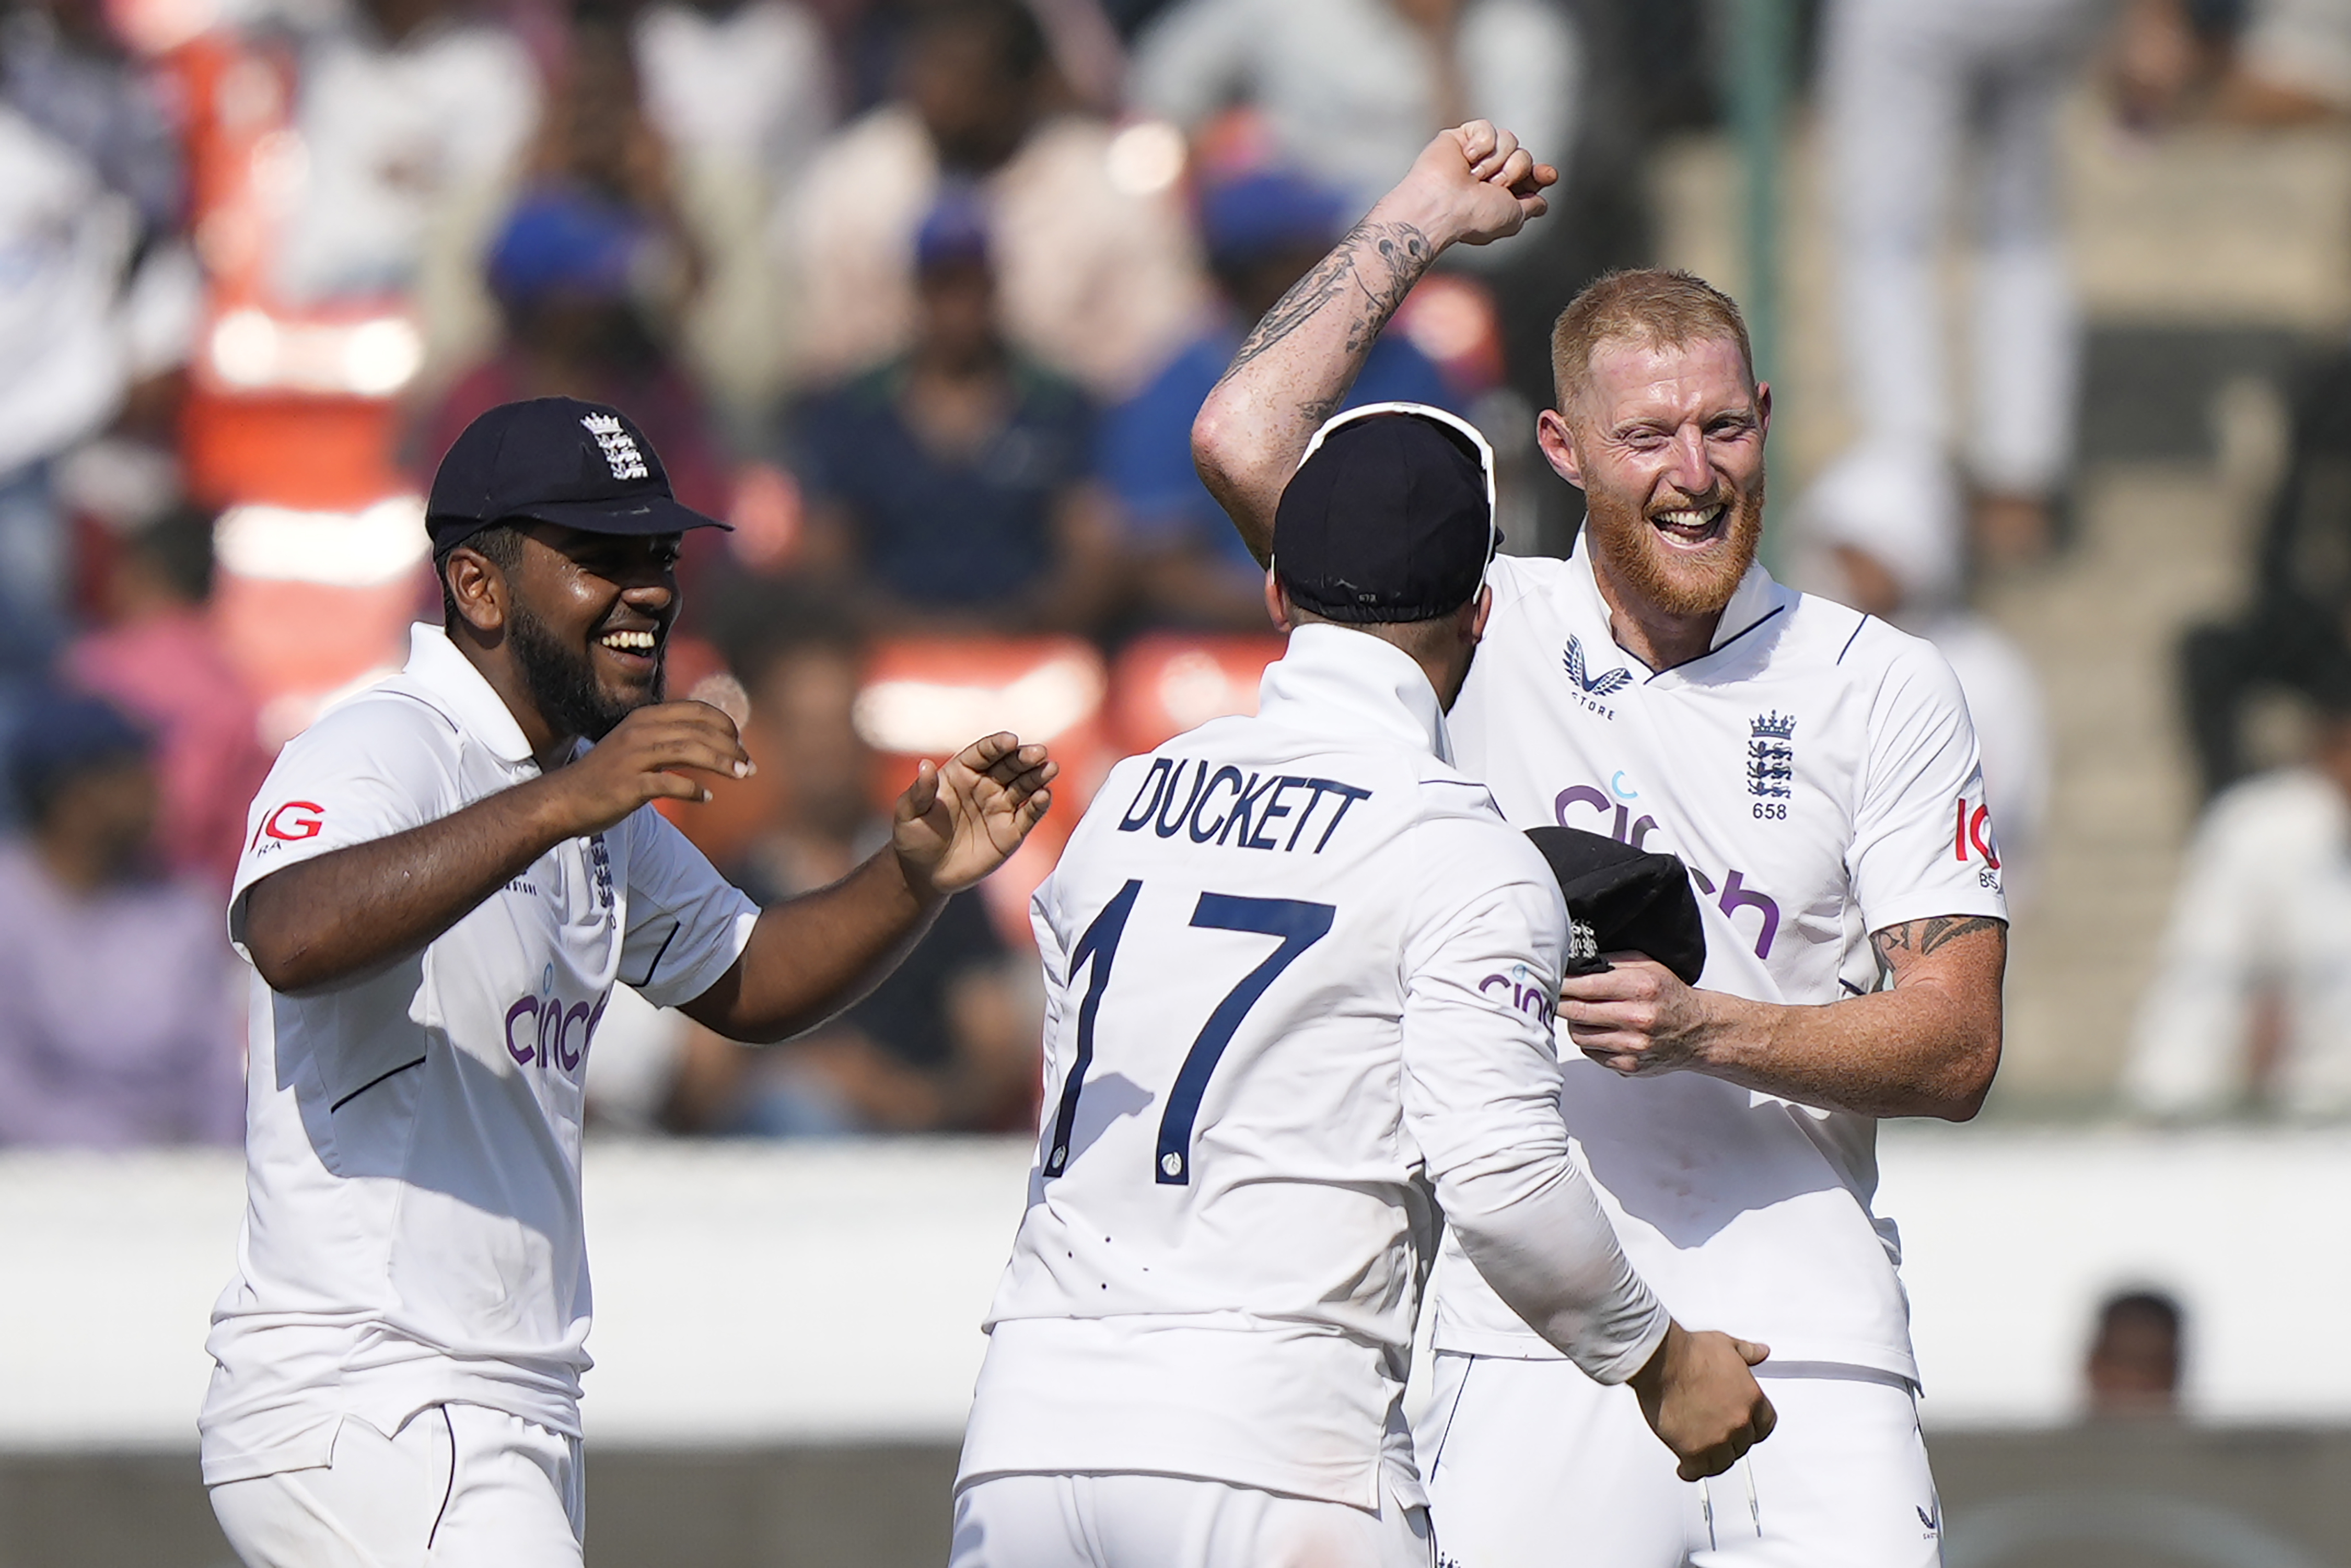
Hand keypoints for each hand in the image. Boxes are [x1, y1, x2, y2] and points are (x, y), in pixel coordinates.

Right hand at [542, 700, 751, 836]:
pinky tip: (707, 797)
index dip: (724, 724)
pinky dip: (693, 790)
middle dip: (731, 747)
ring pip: (689, 751)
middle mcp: (640, 731)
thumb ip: (668, 737)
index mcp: (645, 718)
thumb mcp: (637, 744)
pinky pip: (670, 784)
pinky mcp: (629, 785)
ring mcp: (633, 758)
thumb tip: (711, 740)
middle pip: (698, 731)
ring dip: (722, 763)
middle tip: (750, 766)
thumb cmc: (607, 775)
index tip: (740, 743)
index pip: (695, 710)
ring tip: (742, 775)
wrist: (565, 799)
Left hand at [891, 732, 1056, 896]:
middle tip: (1038, 753)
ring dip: (1039, 776)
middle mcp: (985, 785)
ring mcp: (1001, 807)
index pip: (983, 753)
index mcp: (961, 773)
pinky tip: (1044, 795)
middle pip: (1010, 765)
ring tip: (1050, 768)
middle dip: (1024, 757)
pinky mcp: (1011, 832)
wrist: (925, 873)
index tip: (1010, 740)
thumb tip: (924, 765)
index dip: (997, 745)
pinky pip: (1029, 815)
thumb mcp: (909, 813)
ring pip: (1025, 785)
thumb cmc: (914, 838)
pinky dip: (1039, 805)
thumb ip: (919, 791)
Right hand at [1383, 120, 1556, 248]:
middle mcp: (1490, 173)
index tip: (1547, 175)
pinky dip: (1480, 144)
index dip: (1541, 173)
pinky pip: (1486, 128)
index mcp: (1501, 193)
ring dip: (1495, 161)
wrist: (1442, 205)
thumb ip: (1531, 207)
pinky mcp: (1460, 137)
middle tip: (1492, 186)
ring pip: (1509, 140)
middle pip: (1524, 155)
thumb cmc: (1474, 217)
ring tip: (1474, 177)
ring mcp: (1476, 154)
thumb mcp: (1513, 218)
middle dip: (1515, 171)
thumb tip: (1542, 203)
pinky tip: (1466, 158)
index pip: (1530, 174)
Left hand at [1560, 956, 1723, 1075]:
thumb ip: (1612, 961)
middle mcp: (1637, 1018)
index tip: (1551, 979)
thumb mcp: (1647, 965)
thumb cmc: (1670, 995)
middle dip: (1560, 1002)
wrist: (1698, 1031)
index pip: (1585, 985)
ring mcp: (1633, 1045)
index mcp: (1640, 988)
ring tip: (1582, 1013)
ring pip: (1579, 1035)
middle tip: (1555, 996)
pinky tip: (1599, 1030)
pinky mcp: (1629, 1065)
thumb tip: (1575, 964)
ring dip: (1574, 1023)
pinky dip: (1590, 1041)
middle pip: (1576, 1012)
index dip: (1562, 982)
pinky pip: (1591, 1052)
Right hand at [1626, 1322, 1776, 1480]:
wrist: (1662, 1361)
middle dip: (1730, 1442)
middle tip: (1716, 1437)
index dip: (1754, 1428)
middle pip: (1743, 1445)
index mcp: (1751, 1398)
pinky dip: (1692, 1471)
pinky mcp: (1693, 1450)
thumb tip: (1760, 1352)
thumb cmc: (1689, 1352)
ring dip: (1713, 1460)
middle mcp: (1739, 1422)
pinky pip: (1698, 1471)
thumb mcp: (1726, 1345)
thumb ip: (1747, 1353)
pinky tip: (1686, 1469)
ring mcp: (1717, 1438)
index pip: (1766, 1425)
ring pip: (1723, 1462)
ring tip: (1703, 1458)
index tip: (1746, 1430)